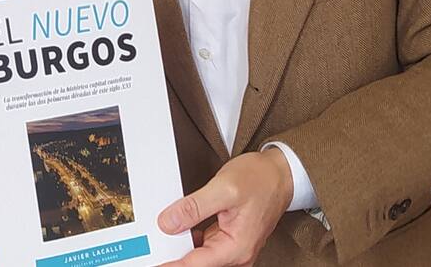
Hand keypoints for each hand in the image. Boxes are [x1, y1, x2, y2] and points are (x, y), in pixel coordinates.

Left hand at [156, 148, 292, 266]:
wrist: (279, 173)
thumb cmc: (260, 180)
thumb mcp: (223, 188)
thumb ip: (194, 207)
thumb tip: (169, 223)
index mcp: (236, 248)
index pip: (195, 264)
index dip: (171, 264)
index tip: (153, 261)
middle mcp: (236, 253)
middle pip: (196, 262)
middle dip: (175, 253)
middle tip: (152, 245)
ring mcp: (232, 247)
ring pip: (199, 254)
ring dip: (180, 246)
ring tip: (162, 236)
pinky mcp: (229, 238)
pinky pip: (204, 244)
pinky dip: (190, 237)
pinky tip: (179, 227)